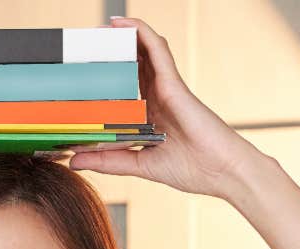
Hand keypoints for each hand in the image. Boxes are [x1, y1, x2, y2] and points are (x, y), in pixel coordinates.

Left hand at [67, 17, 266, 200]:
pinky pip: (156, 50)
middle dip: (108, 54)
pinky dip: (140, 33)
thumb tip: (75, 160)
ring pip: (142, 51)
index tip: (78, 77)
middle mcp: (158, 97)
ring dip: (120, 37)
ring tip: (96, 31)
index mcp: (152, 115)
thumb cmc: (194, 169)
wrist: (223, 173)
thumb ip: (109, 160)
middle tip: (81, 49)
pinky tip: (121, 24)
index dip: (103, 79)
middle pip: (130, 66)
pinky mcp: (174, 83)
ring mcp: (167, 87)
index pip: (123, 90)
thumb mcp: (140, 165)